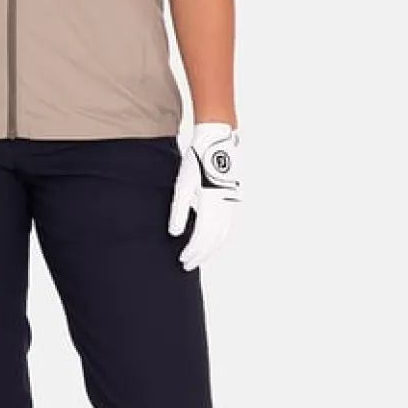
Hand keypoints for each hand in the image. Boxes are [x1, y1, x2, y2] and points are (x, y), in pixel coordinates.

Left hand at [167, 121, 240, 270]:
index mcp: (211, 203)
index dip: (192, 251)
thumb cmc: (196, 161)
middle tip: (188, 266)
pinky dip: (219, 239)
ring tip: (198, 258)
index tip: (182, 260)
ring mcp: (232, 204)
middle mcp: (225, 206)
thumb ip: (179, 211)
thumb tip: (174, 233)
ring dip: (211, 249)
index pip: (202, 236)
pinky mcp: (233, 200)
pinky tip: (211, 242)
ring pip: (223, 235)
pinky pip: (228, 226)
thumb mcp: (182, 185)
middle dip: (201, 255)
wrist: (216, 141)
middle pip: (213, 240)